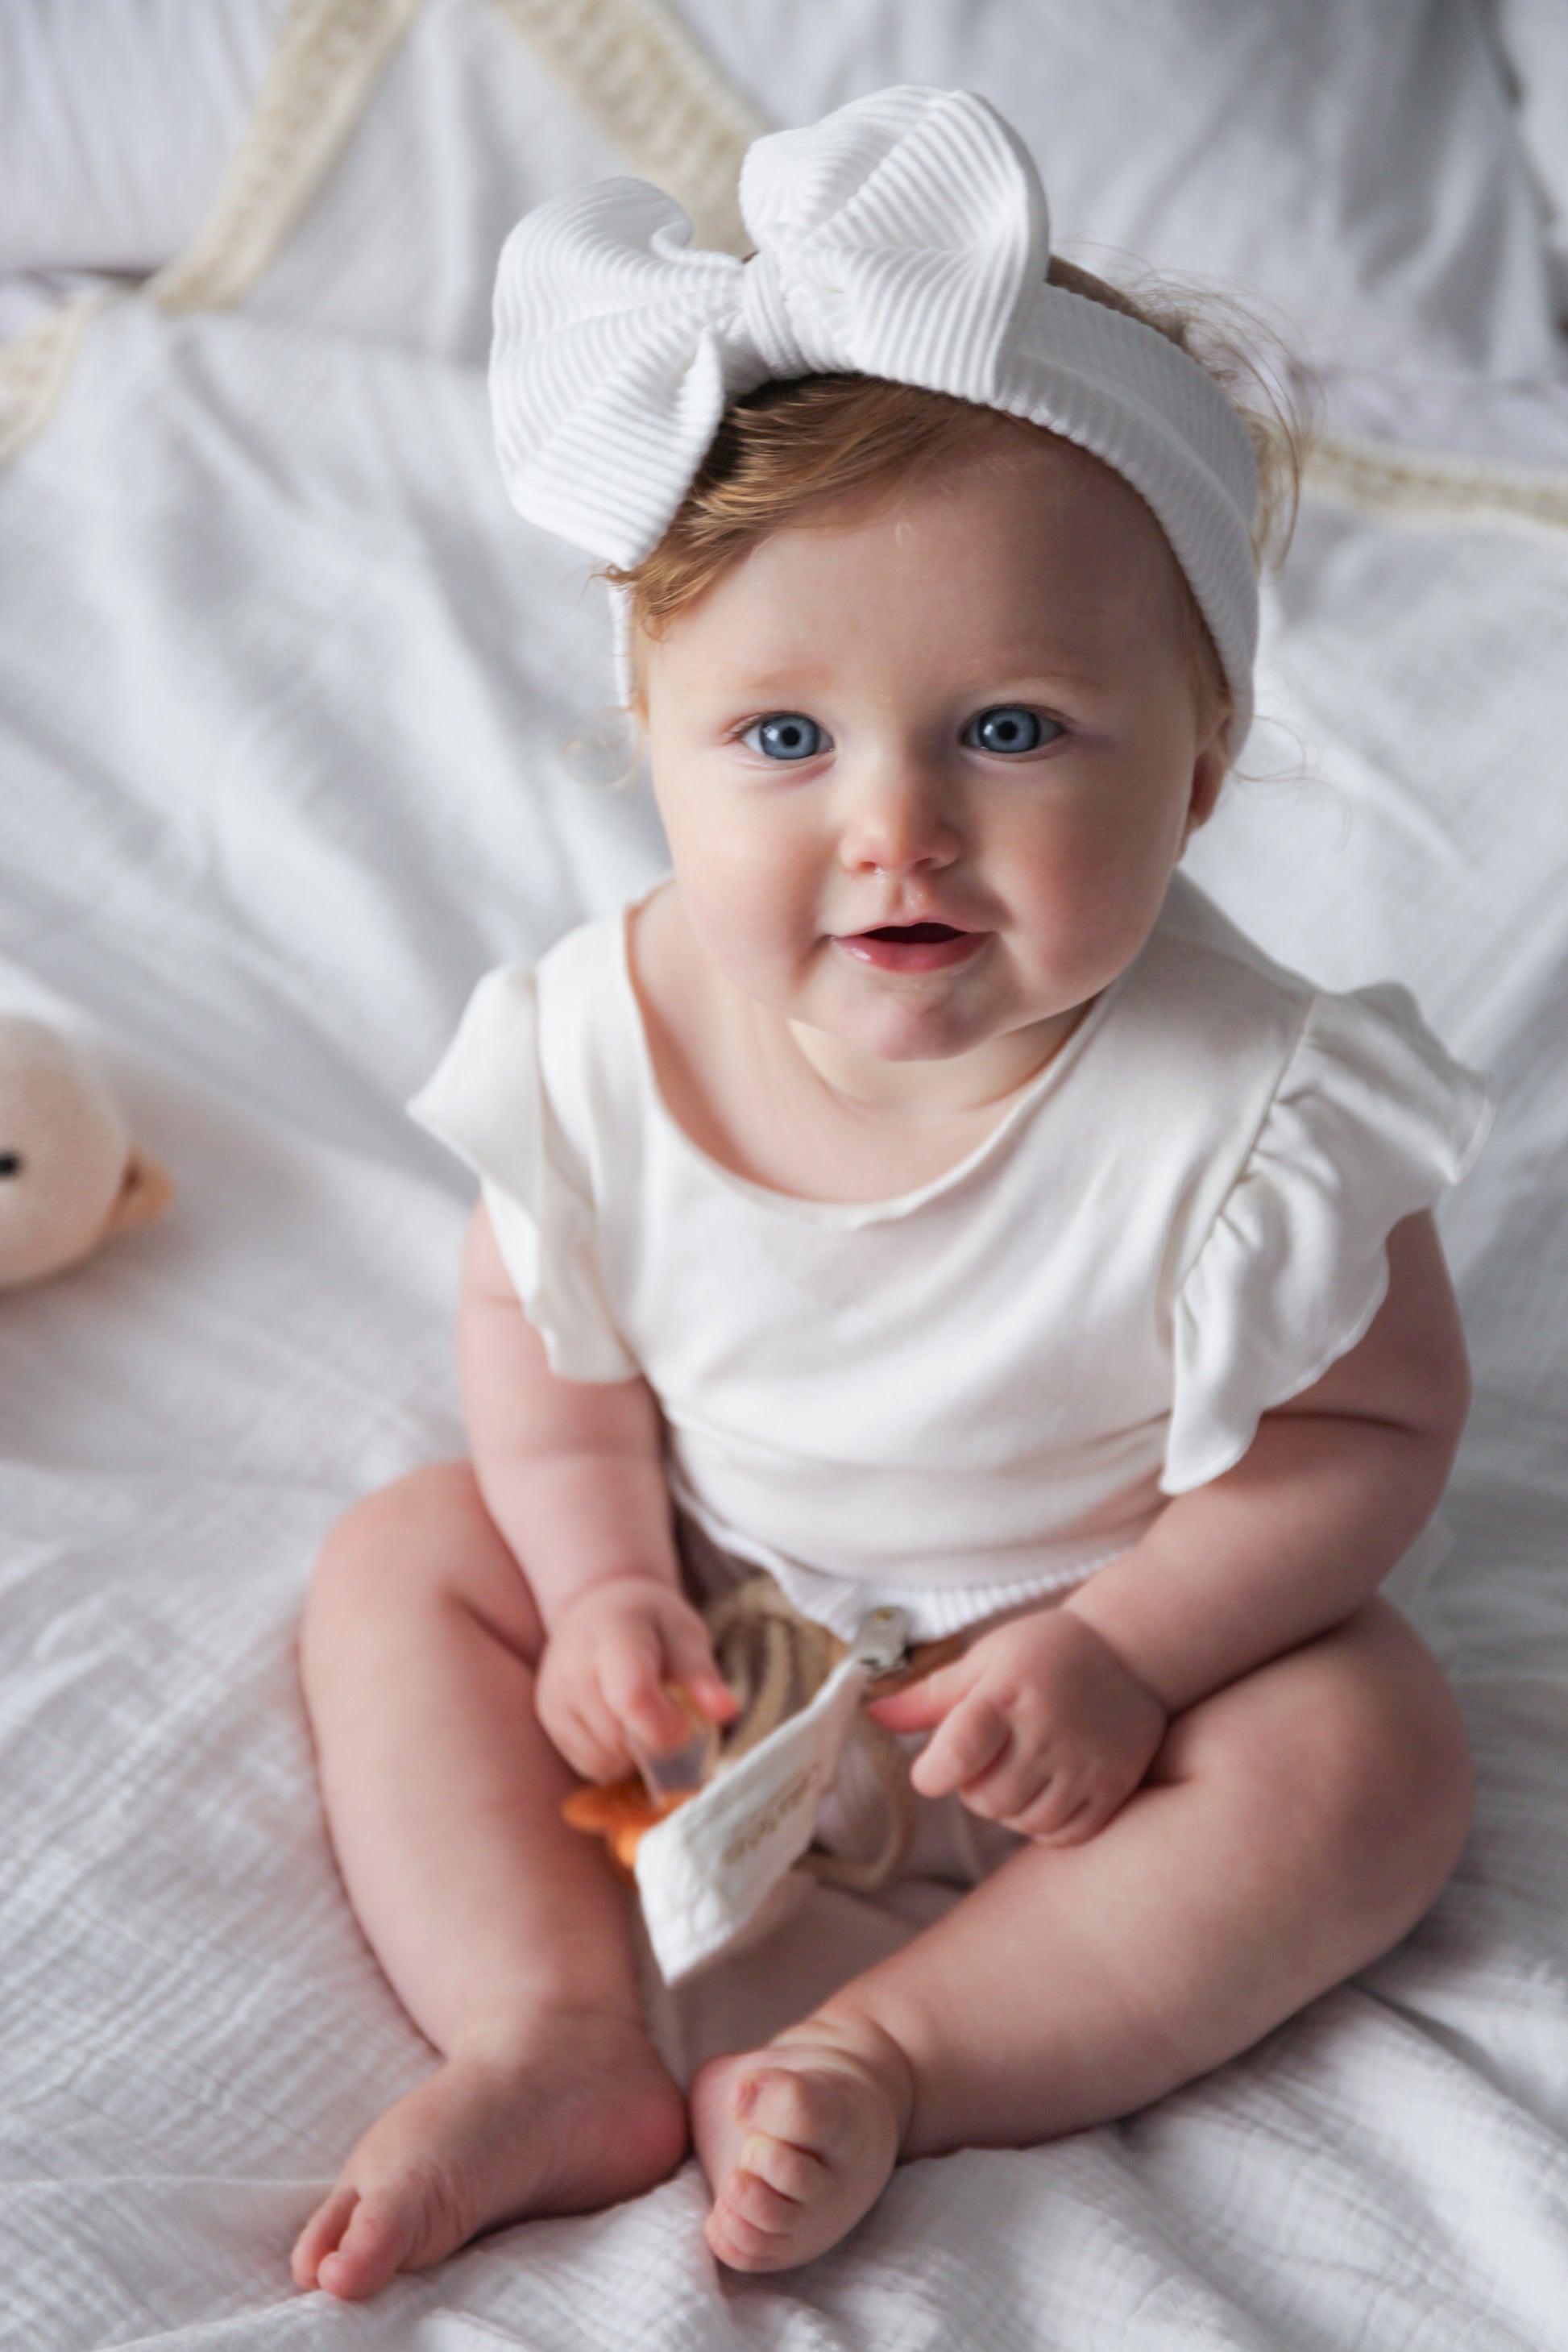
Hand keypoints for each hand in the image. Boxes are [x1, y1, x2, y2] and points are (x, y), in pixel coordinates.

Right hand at [536, 1576, 736, 1783]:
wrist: (599, 1609)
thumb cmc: (652, 1624)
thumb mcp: (686, 1635)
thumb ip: (703, 1676)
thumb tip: (727, 1712)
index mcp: (614, 1634)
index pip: (632, 1697)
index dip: (665, 1727)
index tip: (686, 1727)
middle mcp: (573, 1665)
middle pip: (620, 1738)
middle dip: (655, 1740)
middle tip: (670, 1715)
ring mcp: (554, 1693)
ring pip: (604, 1759)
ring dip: (633, 1755)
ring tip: (645, 1720)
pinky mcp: (547, 1717)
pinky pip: (588, 1764)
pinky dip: (613, 1759)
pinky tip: (622, 1728)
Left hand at [867, 1604, 1167, 1843]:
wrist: (1130, 1653)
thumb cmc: (1044, 1653)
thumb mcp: (984, 1660)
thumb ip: (928, 1697)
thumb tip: (872, 1715)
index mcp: (1007, 1694)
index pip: (959, 1753)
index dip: (934, 1773)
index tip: (933, 1770)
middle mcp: (1048, 1731)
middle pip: (985, 1800)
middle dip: (972, 1787)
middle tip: (989, 1756)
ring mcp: (1084, 1763)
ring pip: (1021, 1823)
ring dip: (1008, 1807)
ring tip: (1020, 1768)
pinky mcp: (1112, 1787)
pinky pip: (1062, 1835)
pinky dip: (1045, 1823)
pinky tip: (1048, 1788)